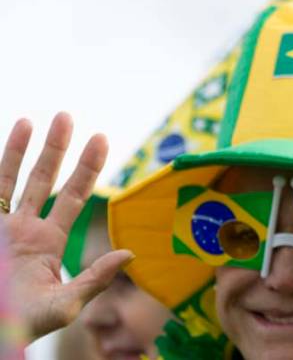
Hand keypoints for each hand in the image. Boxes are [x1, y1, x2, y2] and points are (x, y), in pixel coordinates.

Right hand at [0, 112, 133, 340]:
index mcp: (49, 243)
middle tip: (68, 115)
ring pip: (15, 178)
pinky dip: (2, 161)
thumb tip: (132, 253)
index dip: (86, 168)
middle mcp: (25, 229)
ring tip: (39, 120)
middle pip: (46, 179)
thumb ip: (96, 278)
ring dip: (27, 149)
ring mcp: (2, 227)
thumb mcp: (65, 304)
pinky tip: (16, 132)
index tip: (100, 139)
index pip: (72, 197)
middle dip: (58, 148)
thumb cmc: (22, 325)